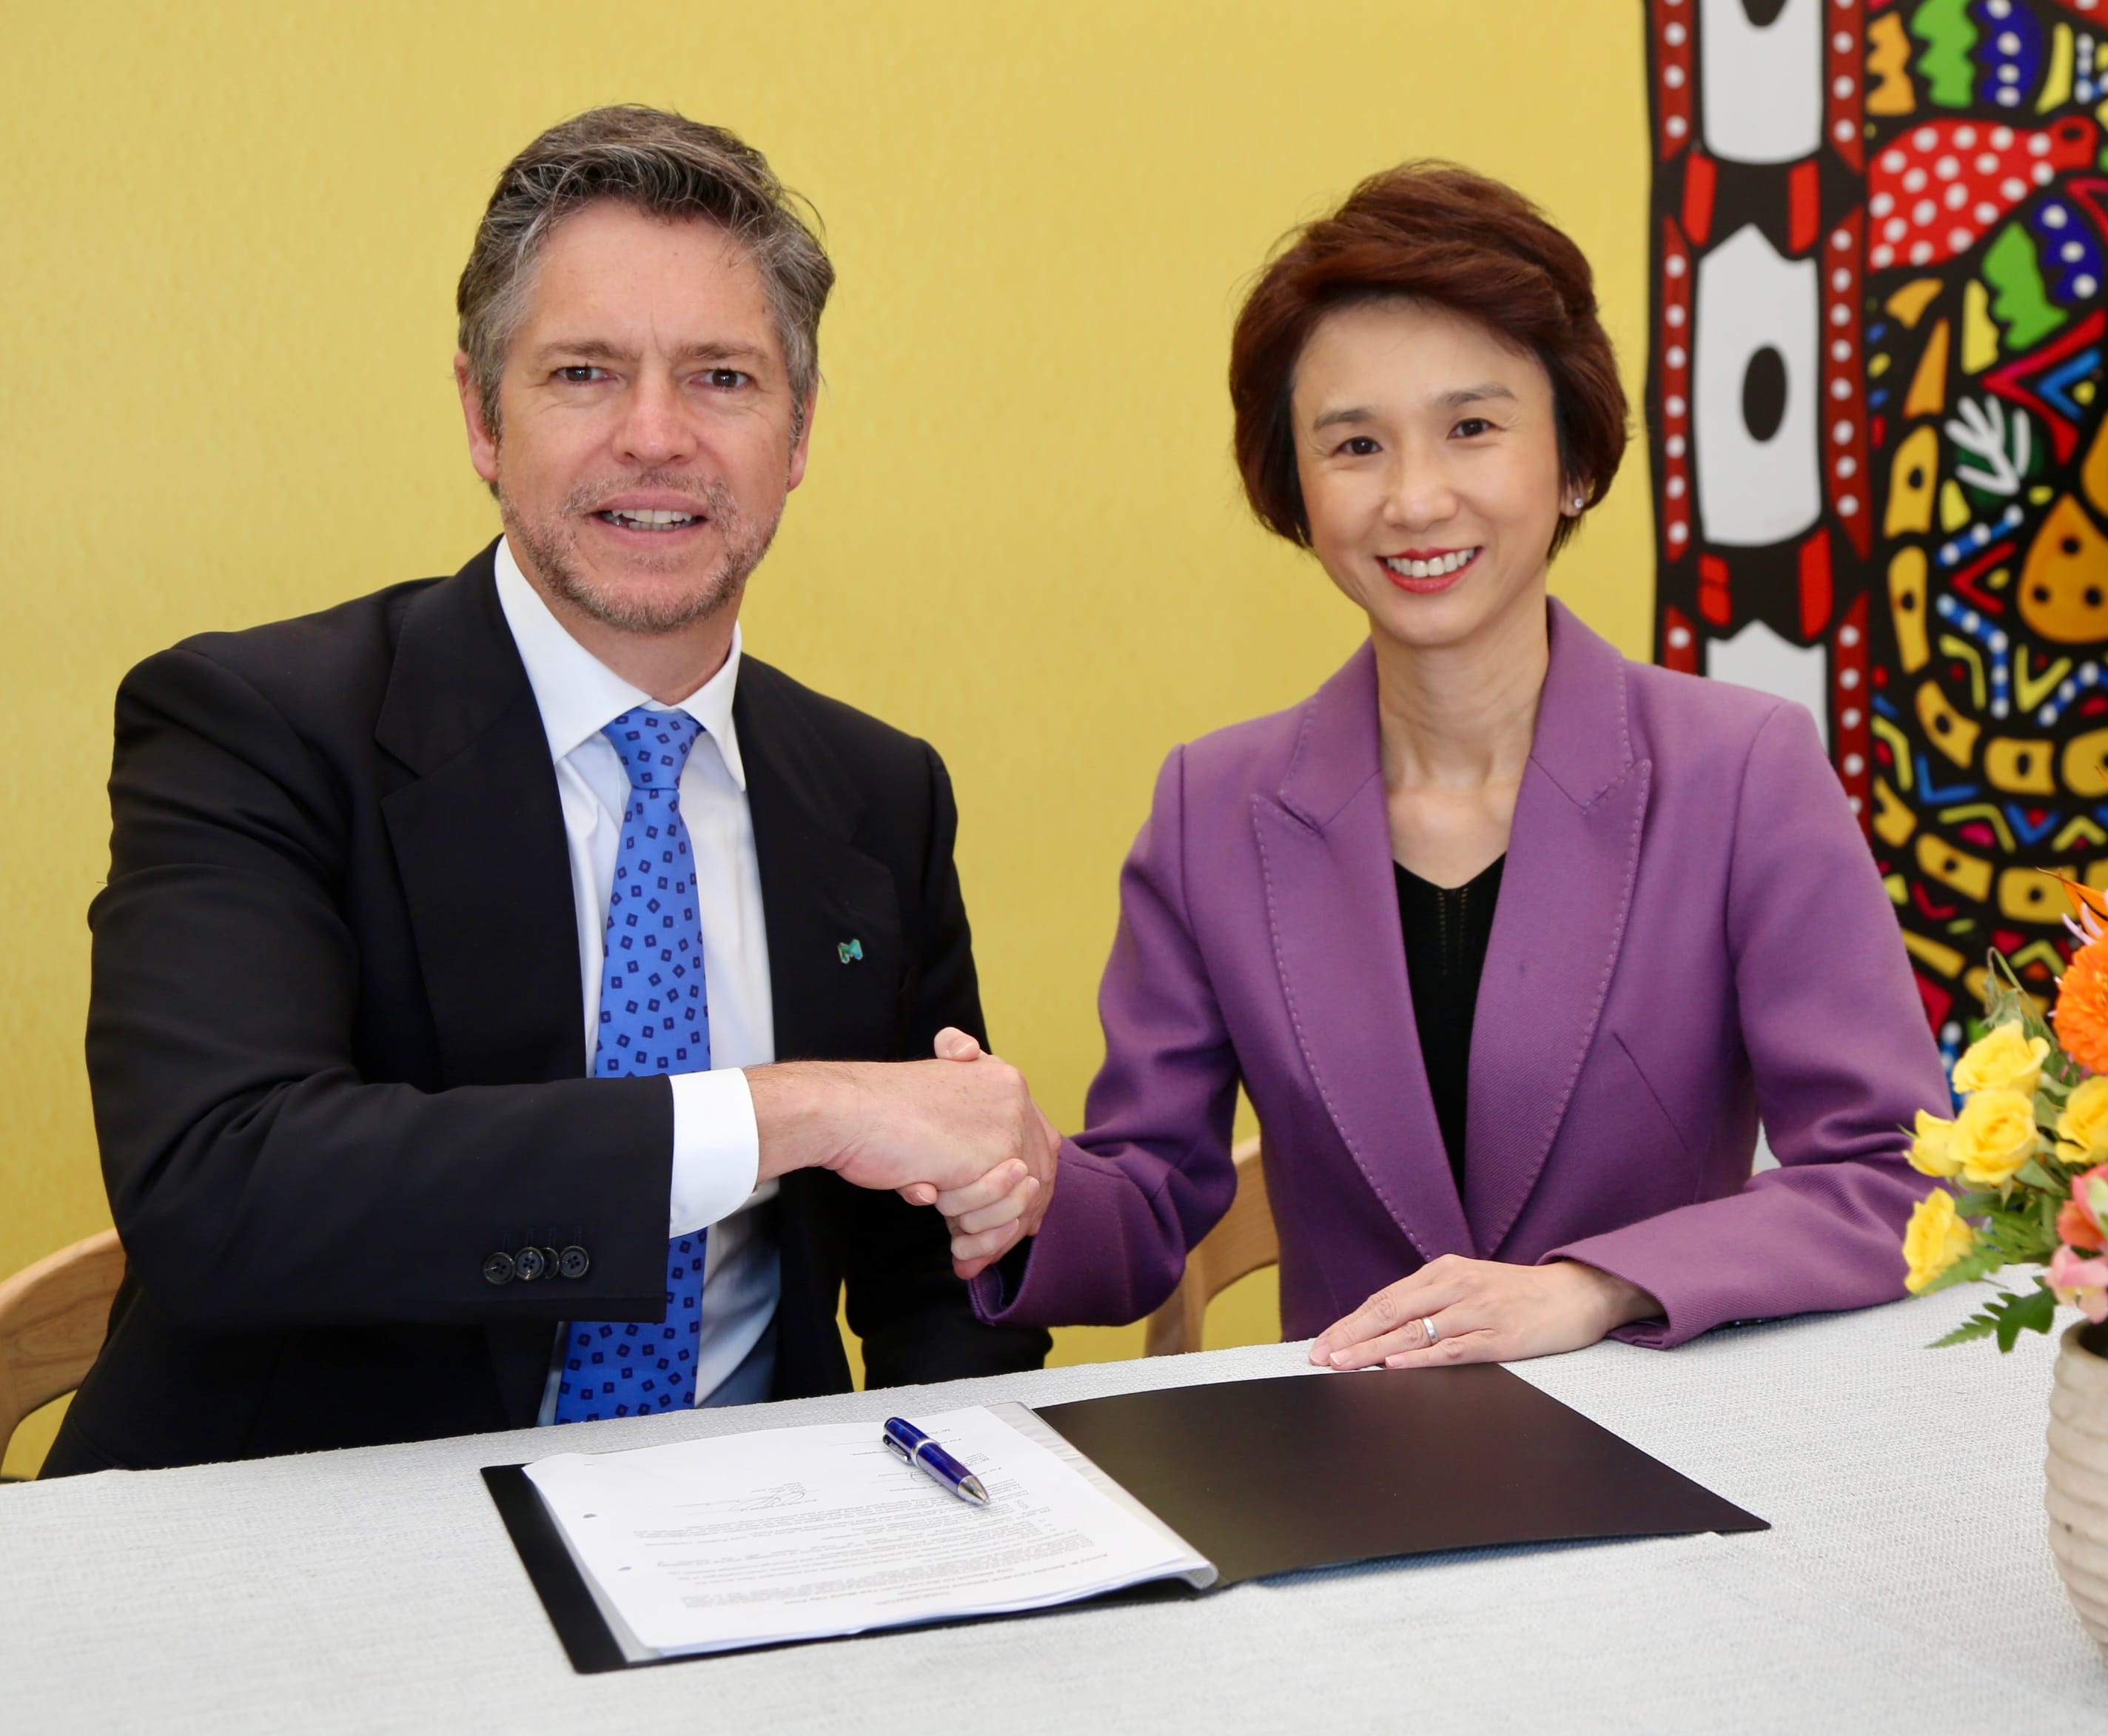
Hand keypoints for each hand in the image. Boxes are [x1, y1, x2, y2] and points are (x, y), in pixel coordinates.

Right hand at [899, 1029, 1058, 1278]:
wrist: (846, 1111)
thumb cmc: (878, 1116)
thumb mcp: (938, 1112)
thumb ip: (974, 1135)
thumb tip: (1010, 1180)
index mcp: (1003, 1079)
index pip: (1043, 1144)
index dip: (1032, 1190)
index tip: (1016, 1223)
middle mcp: (1014, 1095)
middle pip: (1041, 1177)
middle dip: (1016, 1222)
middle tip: (982, 1252)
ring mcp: (1007, 1123)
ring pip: (1021, 1201)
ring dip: (990, 1233)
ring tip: (960, 1248)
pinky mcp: (993, 1152)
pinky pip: (997, 1213)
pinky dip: (975, 1236)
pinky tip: (953, 1244)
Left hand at [1309, 1255, 1660, 1370]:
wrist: (1580, 1292)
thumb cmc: (1519, 1293)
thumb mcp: (1470, 1285)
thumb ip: (1431, 1302)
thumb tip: (1384, 1329)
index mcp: (1444, 1272)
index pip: (1384, 1300)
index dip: (1349, 1323)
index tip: (1321, 1343)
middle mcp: (1456, 1286)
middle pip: (1390, 1312)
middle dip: (1350, 1337)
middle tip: (1320, 1357)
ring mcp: (1477, 1311)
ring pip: (1415, 1331)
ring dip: (1374, 1350)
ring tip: (1344, 1364)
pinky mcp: (1501, 1336)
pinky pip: (1453, 1348)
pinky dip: (1422, 1357)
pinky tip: (1396, 1365)